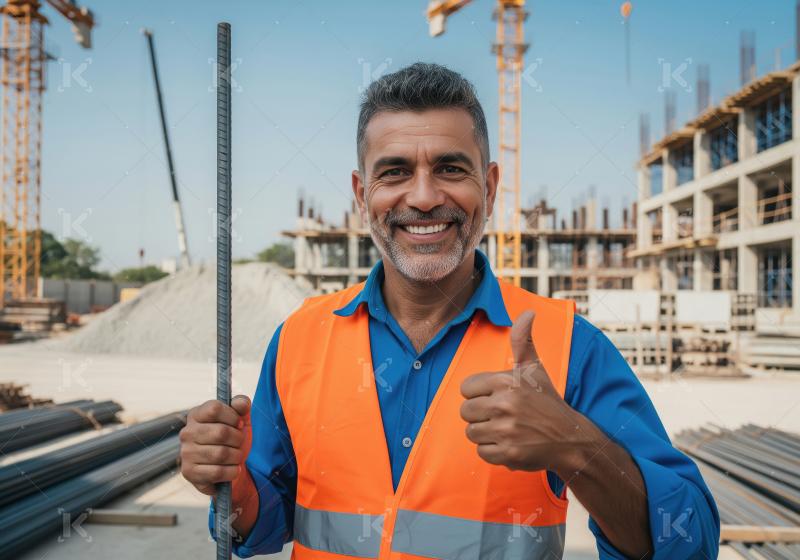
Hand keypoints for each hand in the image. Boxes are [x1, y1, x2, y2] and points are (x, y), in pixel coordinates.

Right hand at [180, 395, 251, 495]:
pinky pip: (217, 472)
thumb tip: (241, 403)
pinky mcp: (189, 472)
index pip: (214, 409)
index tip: (239, 424)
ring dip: (236, 456)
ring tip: (236, 456)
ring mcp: (186, 453)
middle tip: (239, 443)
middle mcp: (187, 432)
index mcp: (196, 415)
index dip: (233, 417)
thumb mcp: (241, 419)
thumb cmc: (233, 439)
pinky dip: (231, 472)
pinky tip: (233, 470)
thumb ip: (242, 405)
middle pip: (221, 432)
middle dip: (238, 439)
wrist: (230, 467)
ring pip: (221, 454)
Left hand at [460, 310, 582, 473]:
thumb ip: (523, 340)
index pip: (465, 389)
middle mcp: (504, 404)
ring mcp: (506, 430)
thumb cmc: (546, 401)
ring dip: (486, 434)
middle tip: (503, 416)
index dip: (479, 394)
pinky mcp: (509, 453)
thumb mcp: (534, 369)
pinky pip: (481, 452)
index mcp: (505, 381)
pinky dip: (494, 452)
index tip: (497, 397)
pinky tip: (511, 444)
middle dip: (481, 415)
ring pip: (472, 433)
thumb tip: (528, 311)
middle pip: (466, 411)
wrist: (570, 439)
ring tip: (508, 430)